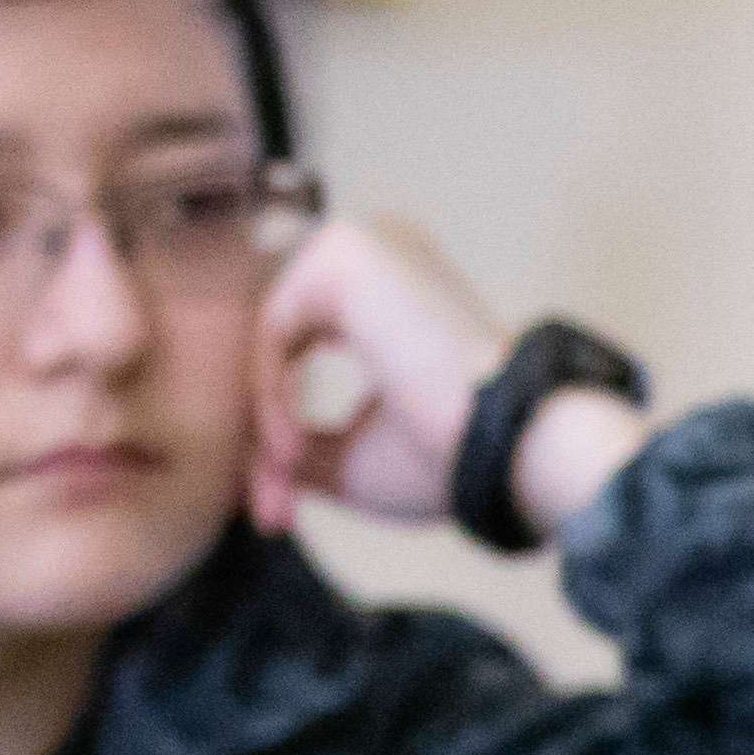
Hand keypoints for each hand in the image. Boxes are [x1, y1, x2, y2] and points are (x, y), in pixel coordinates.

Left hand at [241, 212, 637, 534]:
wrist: (510, 446)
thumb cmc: (448, 454)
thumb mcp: (352, 454)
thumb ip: (296, 442)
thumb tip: (243, 461)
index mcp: (385, 289)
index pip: (296, 346)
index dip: (279, 425)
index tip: (281, 507)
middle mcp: (373, 252)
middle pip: (276, 342)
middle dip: (266, 430)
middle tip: (271, 510)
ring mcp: (360, 244)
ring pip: (270, 338)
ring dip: (265, 418)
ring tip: (285, 481)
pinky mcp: (345, 253)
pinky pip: (272, 330)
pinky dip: (271, 396)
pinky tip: (291, 447)